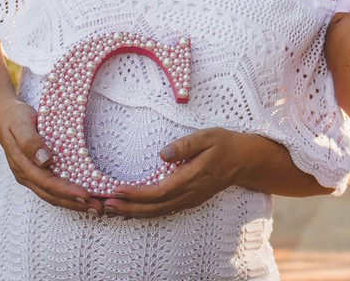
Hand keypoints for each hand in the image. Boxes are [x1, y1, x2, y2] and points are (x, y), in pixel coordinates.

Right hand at [0, 99, 99, 214]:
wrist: (4, 116)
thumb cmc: (16, 118)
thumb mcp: (21, 124)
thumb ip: (30, 142)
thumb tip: (45, 160)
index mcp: (23, 165)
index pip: (48, 183)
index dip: (67, 191)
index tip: (86, 195)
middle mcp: (27, 175)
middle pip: (52, 195)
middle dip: (75, 204)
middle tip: (99, 208)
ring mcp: (31, 177)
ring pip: (53, 196)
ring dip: (75, 204)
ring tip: (97, 208)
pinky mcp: (37, 174)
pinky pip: (54, 189)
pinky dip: (69, 195)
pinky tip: (84, 198)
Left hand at [104, 127, 250, 218]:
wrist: (245, 160)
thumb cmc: (225, 144)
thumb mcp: (208, 136)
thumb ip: (185, 145)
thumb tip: (162, 154)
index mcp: (192, 177)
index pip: (159, 191)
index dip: (136, 194)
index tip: (117, 189)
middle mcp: (189, 193)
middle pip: (154, 208)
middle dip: (128, 208)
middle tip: (105, 204)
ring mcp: (190, 199)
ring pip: (158, 212)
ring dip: (134, 213)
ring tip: (111, 209)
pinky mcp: (189, 199)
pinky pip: (164, 210)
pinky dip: (145, 212)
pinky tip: (132, 210)